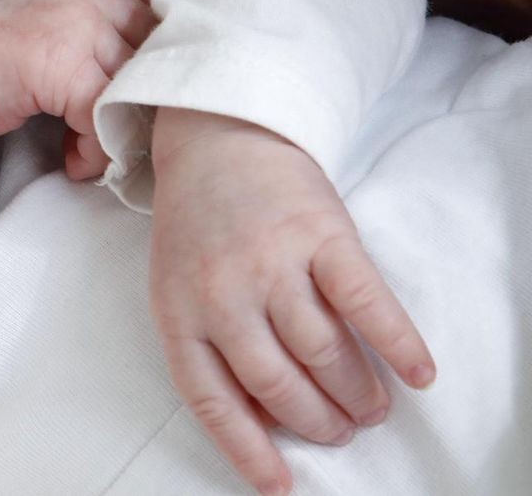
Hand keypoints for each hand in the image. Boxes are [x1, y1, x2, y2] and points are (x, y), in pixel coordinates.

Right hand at [0, 0, 157, 224]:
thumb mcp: (57, 30)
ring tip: (91, 153)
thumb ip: (109, 31)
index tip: (148, 101)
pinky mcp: (55, 59)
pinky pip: (104, 112)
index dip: (170, 61)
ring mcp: (72, 18)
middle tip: (126, 139)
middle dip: (152, 104)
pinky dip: (95, 150)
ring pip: (138, 85)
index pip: (170, 10)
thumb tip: (179, 73)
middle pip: (163, 49)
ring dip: (120, 134)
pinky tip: (72, 160)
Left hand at [149, 108, 435, 494]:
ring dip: (357, 393)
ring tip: (372, 407)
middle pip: (279, 385)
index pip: (212, 400)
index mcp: (179, 311)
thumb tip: (263, 417)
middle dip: (318, 422)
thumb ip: (209, 341)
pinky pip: (366, 304)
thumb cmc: (199, 222)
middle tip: (342, 430)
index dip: (249, 449)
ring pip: (325, 354)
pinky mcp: (320, 235)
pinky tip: (417, 373)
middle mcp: (222, 293)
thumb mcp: (177, 282)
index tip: (280, 484)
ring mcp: (272, 263)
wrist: (217, 134)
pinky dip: (397, 344)